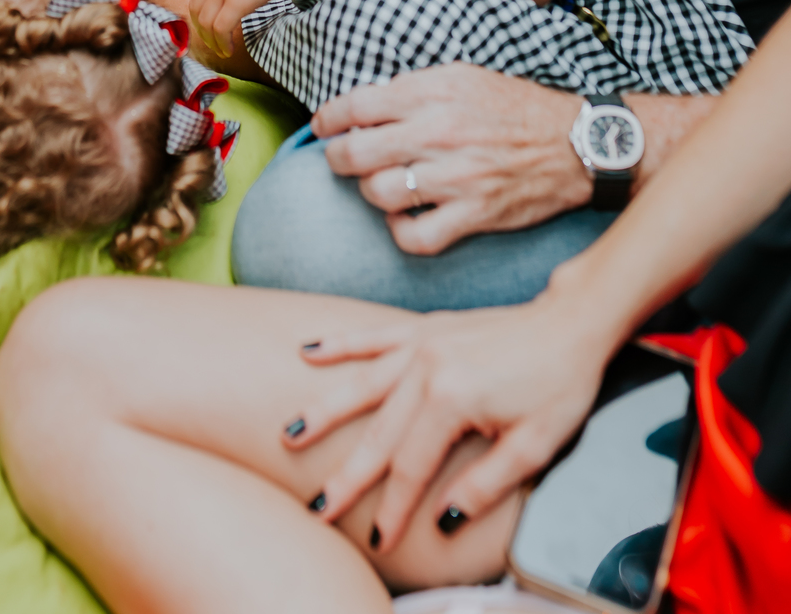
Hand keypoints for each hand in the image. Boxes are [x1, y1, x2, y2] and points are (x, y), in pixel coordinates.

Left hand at [186, 0, 294, 58]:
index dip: (200, 6)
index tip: (208, 19)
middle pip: (195, 8)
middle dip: (200, 28)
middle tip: (211, 41)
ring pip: (205, 22)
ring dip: (211, 40)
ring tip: (221, 50)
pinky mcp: (235, 1)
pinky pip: (220, 29)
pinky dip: (222, 43)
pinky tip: (229, 50)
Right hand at [281, 295, 609, 553]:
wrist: (571, 321)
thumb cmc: (558, 383)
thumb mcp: (533, 447)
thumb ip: (483, 486)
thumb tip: (441, 520)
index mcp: (452, 398)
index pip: (411, 466)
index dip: (393, 507)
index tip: (376, 540)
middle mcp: (426, 367)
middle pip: (378, 433)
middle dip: (347, 474)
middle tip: (317, 507)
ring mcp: (422, 343)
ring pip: (362, 383)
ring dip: (324, 410)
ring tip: (290, 433)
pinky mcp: (426, 327)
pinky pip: (374, 336)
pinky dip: (340, 343)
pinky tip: (309, 351)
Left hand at [314, 64, 587, 252]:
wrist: (574, 143)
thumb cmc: (513, 106)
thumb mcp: (462, 76)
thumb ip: (413, 88)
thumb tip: (365, 105)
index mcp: (434, 93)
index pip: (355, 105)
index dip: (328, 119)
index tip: (323, 127)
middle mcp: (441, 133)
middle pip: (356, 154)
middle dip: (338, 159)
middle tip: (343, 159)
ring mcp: (457, 177)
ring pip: (379, 194)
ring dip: (371, 191)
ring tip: (379, 184)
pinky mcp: (474, 214)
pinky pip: (415, 237)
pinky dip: (400, 231)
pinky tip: (404, 217)